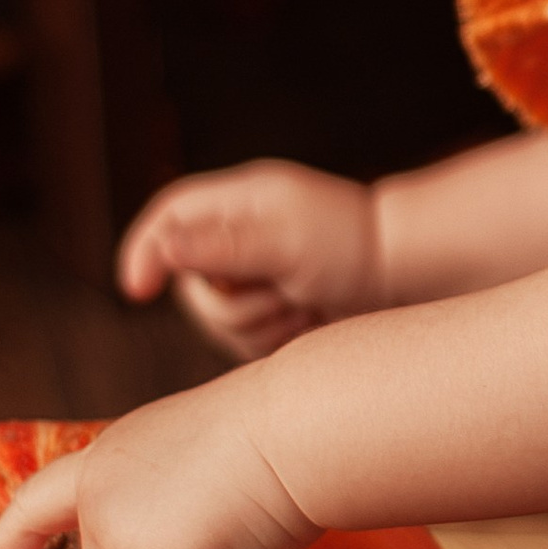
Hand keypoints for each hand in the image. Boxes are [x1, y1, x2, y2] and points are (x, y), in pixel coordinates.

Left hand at [0, 380, 317, 548]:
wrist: (301, 425)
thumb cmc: (271, 433)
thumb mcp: (186, 453)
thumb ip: (154, 497)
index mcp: (105, 460)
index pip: (36, 504)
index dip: (19, 543)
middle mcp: (100, 499)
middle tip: (226, 540)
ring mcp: (125, 536)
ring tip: (239, 545)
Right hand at [117, 160, 378, 359]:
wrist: (410, 280)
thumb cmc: (353, 246)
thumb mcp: (284, 240)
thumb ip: (221, 245)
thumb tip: (163, 246)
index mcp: (239, 203)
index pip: (169, 219)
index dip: (145, 251)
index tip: (137, 291)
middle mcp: (240, 239)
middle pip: (190, 287)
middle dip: (234, 305)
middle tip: (287, 293)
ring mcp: (256, 279)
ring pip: (219, 324)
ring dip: (263, 325)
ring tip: (307, 305)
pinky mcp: (273, 315)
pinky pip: (247, 346)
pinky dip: (277, 343)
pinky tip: (311, 324)